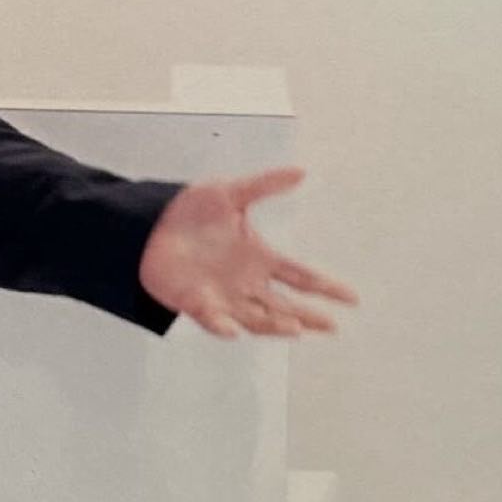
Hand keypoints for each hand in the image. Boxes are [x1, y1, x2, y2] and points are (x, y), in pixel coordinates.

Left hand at [139, 166, 357, 337]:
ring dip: (275, 324)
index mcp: (260, 257)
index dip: (326, 287)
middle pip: (285, 305)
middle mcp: (247, 282)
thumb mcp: (229, 193)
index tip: (353, 298)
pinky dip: (222, 327)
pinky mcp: (196, 302)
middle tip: (331, 325)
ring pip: (257, 318)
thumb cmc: (190, 211)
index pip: (301, 276)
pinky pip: (212, 319)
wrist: (148, 224)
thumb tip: (301, 171)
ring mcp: (224, 296)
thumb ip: (264, 185)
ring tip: (296, 328)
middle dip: (308, 316)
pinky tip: (232, 330)